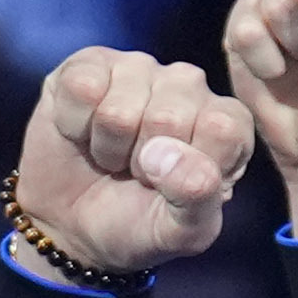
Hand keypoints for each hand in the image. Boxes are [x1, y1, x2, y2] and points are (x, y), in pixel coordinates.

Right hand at [14, 49, 253, 282]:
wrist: (72, 225)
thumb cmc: (137, 224)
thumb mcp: (180, 233)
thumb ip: (197, 199)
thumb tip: (174, 159)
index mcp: (225, 123)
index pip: (222, 129)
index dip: (187, 170)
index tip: (173, 187)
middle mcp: (188, 85)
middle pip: (167, 119)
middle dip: (142, 162)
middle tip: (136, 173)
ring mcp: (139, 68)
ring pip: (119, 110)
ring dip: (108, 148)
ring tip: (112, 155)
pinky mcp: (90, 63)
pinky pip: (82, 89)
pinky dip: (74, 126)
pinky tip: (83, 132)